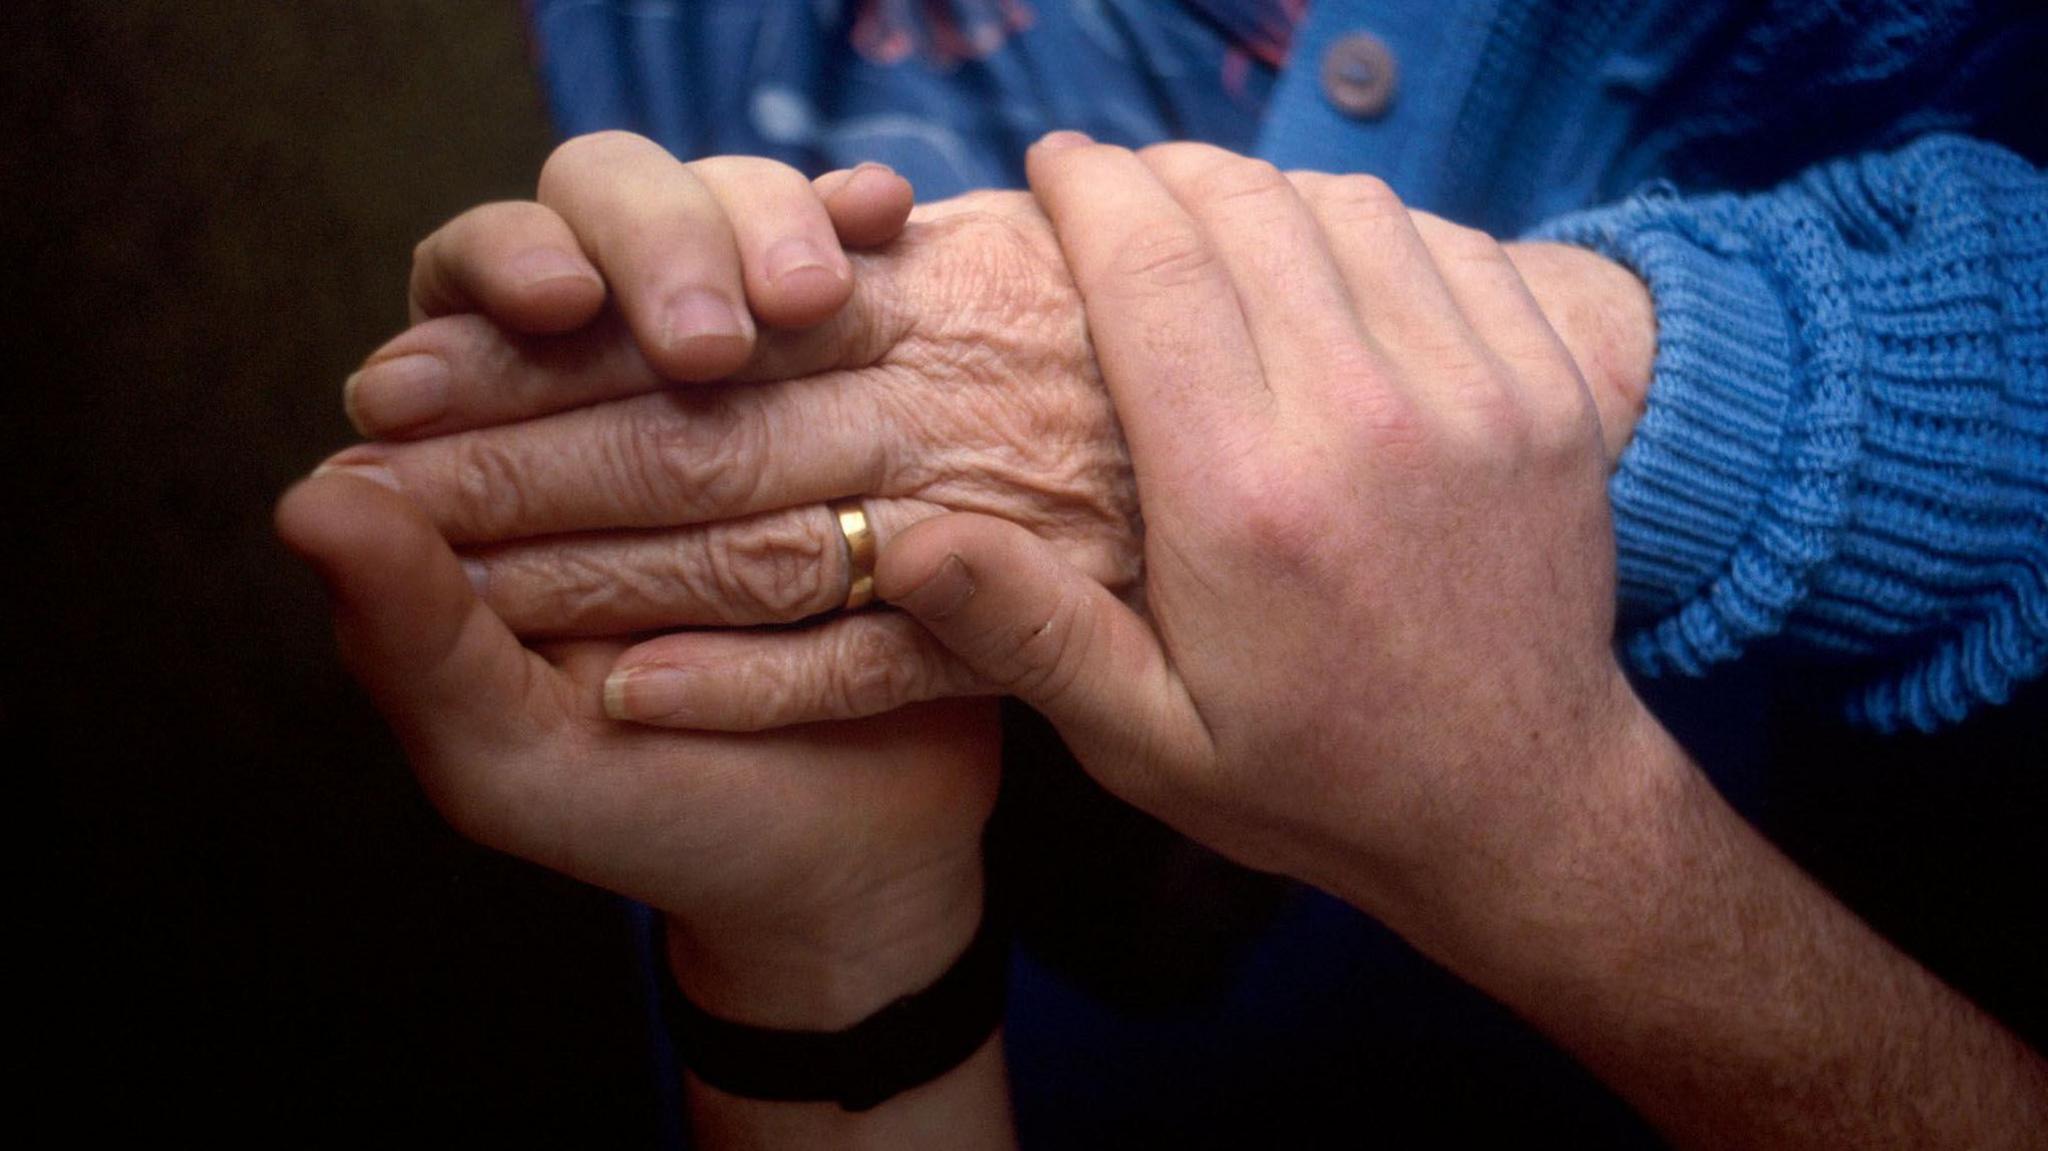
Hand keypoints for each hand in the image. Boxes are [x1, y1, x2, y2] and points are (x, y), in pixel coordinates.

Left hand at [287, 137, 997, 1033]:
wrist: (844, 855)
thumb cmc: (654, 811)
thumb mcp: (511, 752)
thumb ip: (410, 635)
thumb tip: (312, 497)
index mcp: (498, 449)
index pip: (471, 290)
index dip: (503, 267)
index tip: (552, 301)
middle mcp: (618, 381)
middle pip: (609, 216)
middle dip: (658, 243)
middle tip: (712, 334)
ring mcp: (754, 371)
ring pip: (741, 225)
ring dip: (765, 227)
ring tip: (809, 293)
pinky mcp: (865, 385)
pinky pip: (864, 282)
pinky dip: (860, 237)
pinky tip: (881, 219)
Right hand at [876, 135, 1641, 927]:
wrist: (1520, 809)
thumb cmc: (1313, 779)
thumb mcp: (1147, 741)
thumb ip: (1029, 630)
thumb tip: (904, 536)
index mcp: (1244, 498)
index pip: (1152, 266)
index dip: (1089, 187)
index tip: (1051, 165)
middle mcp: (1364, 420)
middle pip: (1247, 208)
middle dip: (1164, 170)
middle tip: (1120, 188)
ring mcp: (1477, 395)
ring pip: (1352, 206)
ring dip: (1268, 192)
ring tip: (1216, 223)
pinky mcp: (1551, 394)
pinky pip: (1454, 244)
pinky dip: (1379, 227)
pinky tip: (1334, 268)